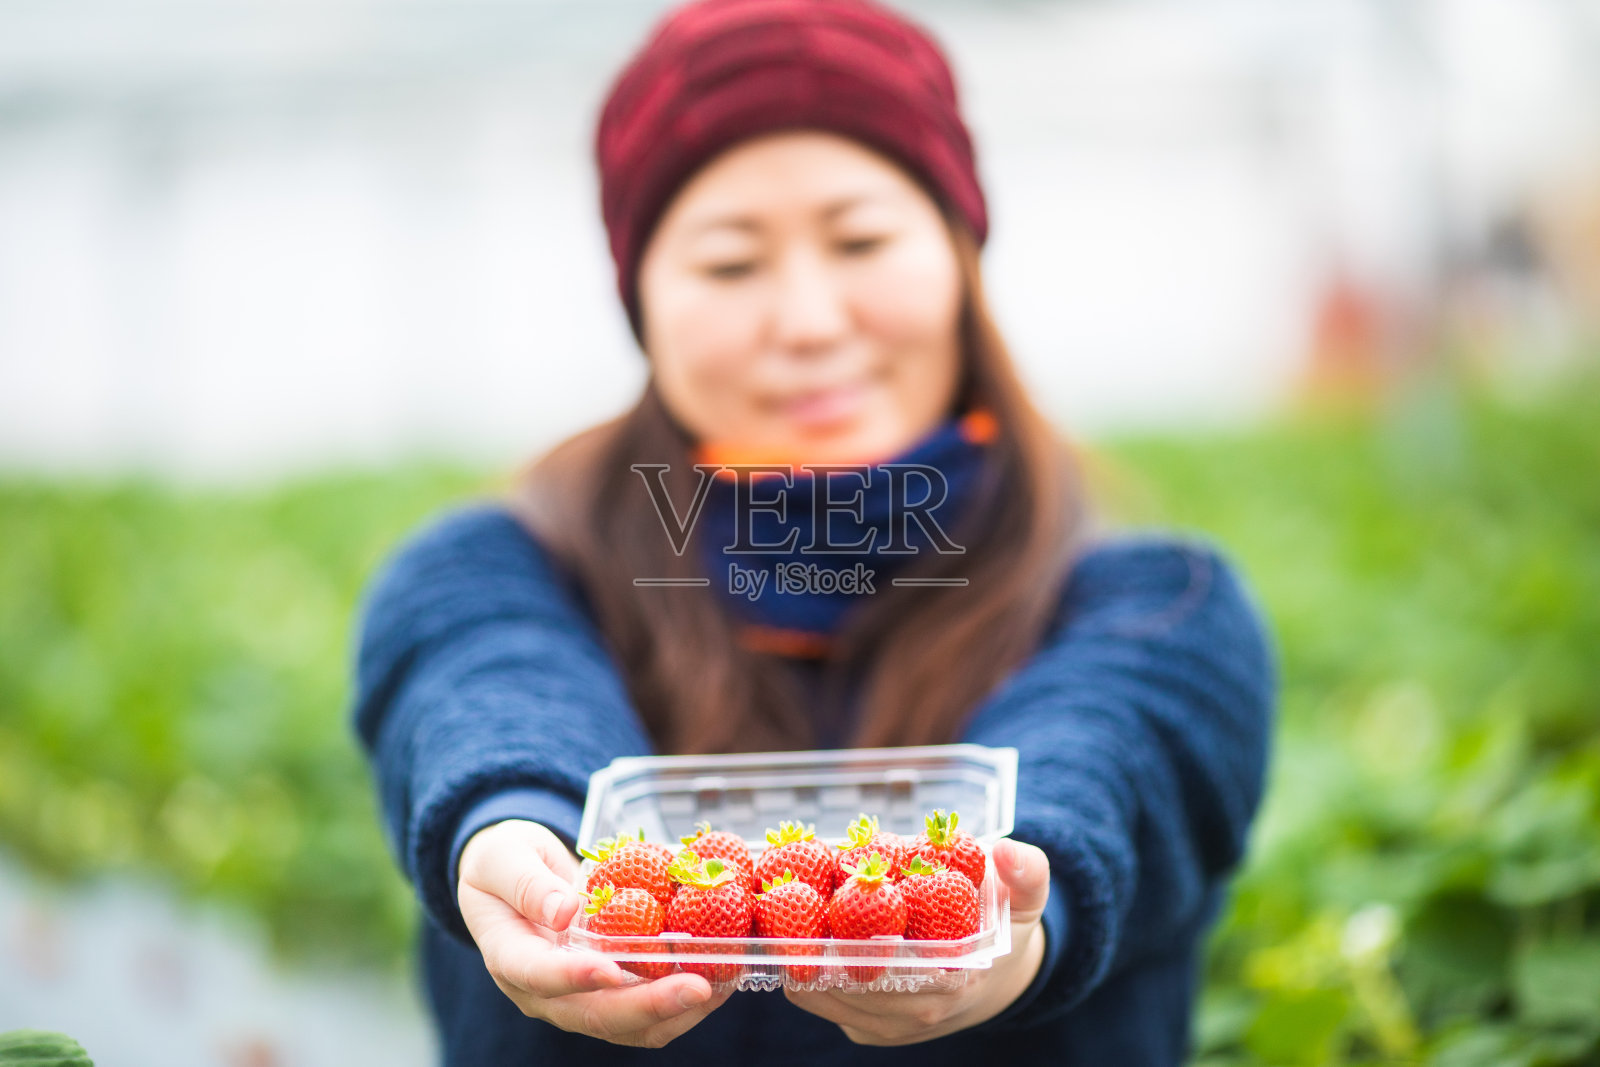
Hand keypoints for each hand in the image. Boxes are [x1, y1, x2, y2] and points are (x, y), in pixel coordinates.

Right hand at [457, 819, 731, 1047]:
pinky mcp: (610, 990)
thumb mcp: (501, 858)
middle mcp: (547, 992)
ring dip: (678, 1010)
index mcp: (511, 959)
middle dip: (651, 1006)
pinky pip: (647, 1004)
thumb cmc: (501, 863)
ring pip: (630, 1025)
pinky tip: (720, 972)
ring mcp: (581, 996)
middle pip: (598, 1015)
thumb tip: (565, 911)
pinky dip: (682, 995)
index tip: (610, 969)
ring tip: (724, 984)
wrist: (510, 877)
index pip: (541, 977)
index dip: (575, 978)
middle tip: (699, 987)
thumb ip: (527, 884)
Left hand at [785, 838, 1049, 1045]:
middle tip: (786, 893)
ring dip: (798, 953)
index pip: (882, 966)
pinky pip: (821, 1003)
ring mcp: (886, 1027)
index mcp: (951, 984)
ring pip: (820, 996)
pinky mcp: (866, 1029)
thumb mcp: (1026, 899)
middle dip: (809, 938)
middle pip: (840, 981)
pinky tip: (795, 931)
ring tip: (783, 907)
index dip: (844, 933)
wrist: (1001, 978)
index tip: (820, 896)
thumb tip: (1006, 852)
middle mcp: (915, 1014)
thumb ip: (1029, 872)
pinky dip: (803, 969)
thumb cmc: (1004, 929)